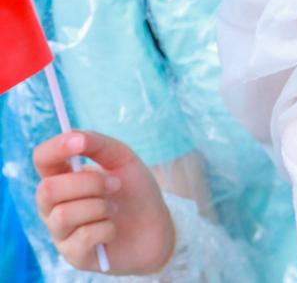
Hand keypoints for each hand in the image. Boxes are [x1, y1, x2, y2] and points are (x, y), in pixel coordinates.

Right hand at [34, 131, 174, 274]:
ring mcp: (60, 232)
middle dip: (89, 183)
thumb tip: (75, 137)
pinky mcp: (74, 255)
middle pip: (48, 189)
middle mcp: (53, 205)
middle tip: (116, 184)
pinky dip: (108, 228)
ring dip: (101, 206)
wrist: (157, 226)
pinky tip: (113, 229)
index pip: (42, 159)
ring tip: (115, 209)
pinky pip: (84, 236)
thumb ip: (98, 144)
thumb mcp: (123, 159)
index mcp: (62, 177)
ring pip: (64, 214)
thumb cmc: (135, 191)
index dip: (56, 149)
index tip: (80, 142)